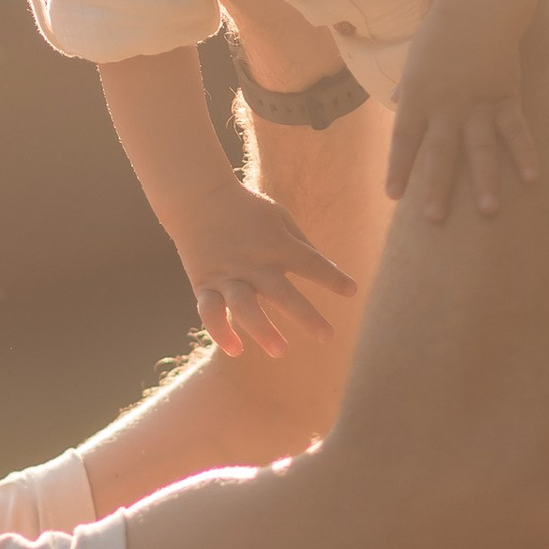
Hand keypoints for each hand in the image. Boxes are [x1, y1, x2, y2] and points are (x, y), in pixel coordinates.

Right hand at [171, 173, 354, 358]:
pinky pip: (210, 312)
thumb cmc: (246, 209)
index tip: (351, 291)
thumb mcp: (280, 217)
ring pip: (244, 307)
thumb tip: (328, 269)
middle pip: (282, 293)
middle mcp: (254, 263)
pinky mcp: (204, 284)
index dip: (332, 277)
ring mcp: (228, 275)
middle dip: (306, 315)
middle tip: (327, 336)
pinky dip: (220, 332)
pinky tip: (235, 350)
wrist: (197, 198)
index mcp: (276, 245)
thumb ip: (302, 244)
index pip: (310, 264)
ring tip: (281, 350)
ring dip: (262, 330)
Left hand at [386, 1, 540, 222]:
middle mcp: (446, 104)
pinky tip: (532, 178)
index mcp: (418, 95)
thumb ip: (408, 87)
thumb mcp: (415, 60)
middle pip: (440, 151)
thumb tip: (396, 102)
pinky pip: (516, 130)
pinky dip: (525, 153)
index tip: (394, 196)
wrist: (478, 7)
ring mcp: (478, 103)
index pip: (404, 137)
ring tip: (489, 211)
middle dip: (437, 185)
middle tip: (434, 217)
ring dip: (485, 179)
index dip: (399, 167)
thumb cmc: (441, 33)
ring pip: (481, 146)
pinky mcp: (506, 97)